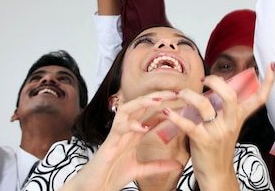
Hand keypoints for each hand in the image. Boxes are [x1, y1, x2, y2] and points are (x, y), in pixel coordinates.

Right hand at [65, 92, 183, 190]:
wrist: (93, 190)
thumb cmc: (111, 177)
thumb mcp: (141, 170)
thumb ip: (159, 166)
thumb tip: (179, 164)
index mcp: (132, 135)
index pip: (149, 114)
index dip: (164, 107)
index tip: (181, 102)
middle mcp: (125, 131)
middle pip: (139, 106)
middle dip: (156, 97)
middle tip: (174, 93)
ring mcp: (116, 136)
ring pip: (126, 110)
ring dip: (142, 103)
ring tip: (158, 100)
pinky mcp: (108, 144)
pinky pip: (118, 129)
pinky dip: (131, 125)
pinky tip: (143, 127)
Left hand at [164, 64, 274, 187]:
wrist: (216, 175)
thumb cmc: (219, 148)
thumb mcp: (229, 126)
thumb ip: (225, 108)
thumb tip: (215, 86)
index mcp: (239, 117)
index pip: (259, 99)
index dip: (267, 82)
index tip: (271, 65)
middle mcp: (231, 122)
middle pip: (229, 95)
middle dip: (215, 81)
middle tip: (204, 79)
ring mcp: (216, 132)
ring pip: (204, 105)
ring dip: (189, 95)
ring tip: (181, 93)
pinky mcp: (202, 140)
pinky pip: (187, 124)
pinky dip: (175, 116)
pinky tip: (168, 111)